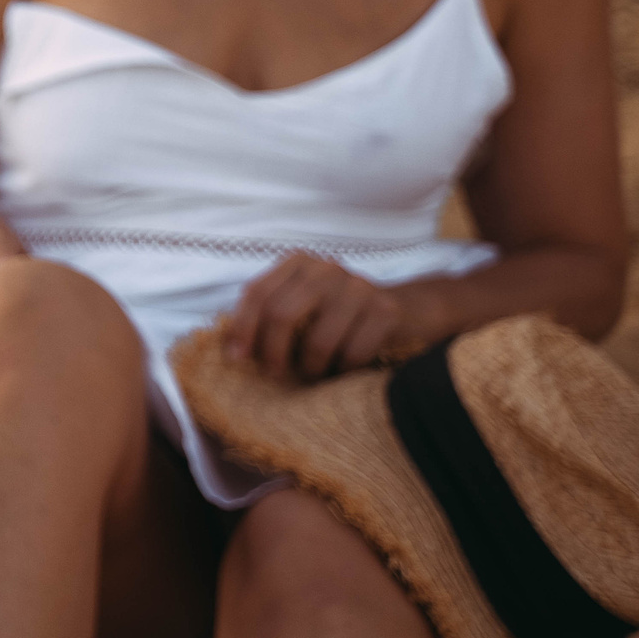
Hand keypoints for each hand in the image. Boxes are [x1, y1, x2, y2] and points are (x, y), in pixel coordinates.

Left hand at [223, 253, 419, 380]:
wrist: (408, 310)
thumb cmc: (340, 315)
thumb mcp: (303, 304)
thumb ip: (269, 313)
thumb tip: (230, 347)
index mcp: (299, 263)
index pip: (257, 292)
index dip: (242, 327)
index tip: (236, 358)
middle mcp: (327, 268)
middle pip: (281, 314)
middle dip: (272, 352)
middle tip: (274, 374)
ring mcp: (359, 287)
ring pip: (317, 341)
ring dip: (310, 368)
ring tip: (312, 375)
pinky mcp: (386, 311)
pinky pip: (352, 354)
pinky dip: (342, 371)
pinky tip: (342, 371)